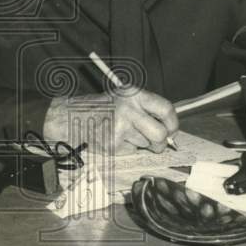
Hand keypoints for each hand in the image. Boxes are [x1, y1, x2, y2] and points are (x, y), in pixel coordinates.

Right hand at [43, 88, 178, 154]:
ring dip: (139, 143)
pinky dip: (125, 148)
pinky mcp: (113, 143)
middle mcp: (129, 109)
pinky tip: (113, 138)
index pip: (166, 109)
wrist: (72, 116)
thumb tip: (169, 130)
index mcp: (134, 94)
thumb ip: (146, 110)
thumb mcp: (125, 99)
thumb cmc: (101, 107)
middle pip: (160, 134)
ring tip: (123, 133)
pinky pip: (130, 151)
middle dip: (161, 143)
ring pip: (146, 144)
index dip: (173, 123)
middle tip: (156, 143)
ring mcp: (120, 127)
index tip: (171, 130)